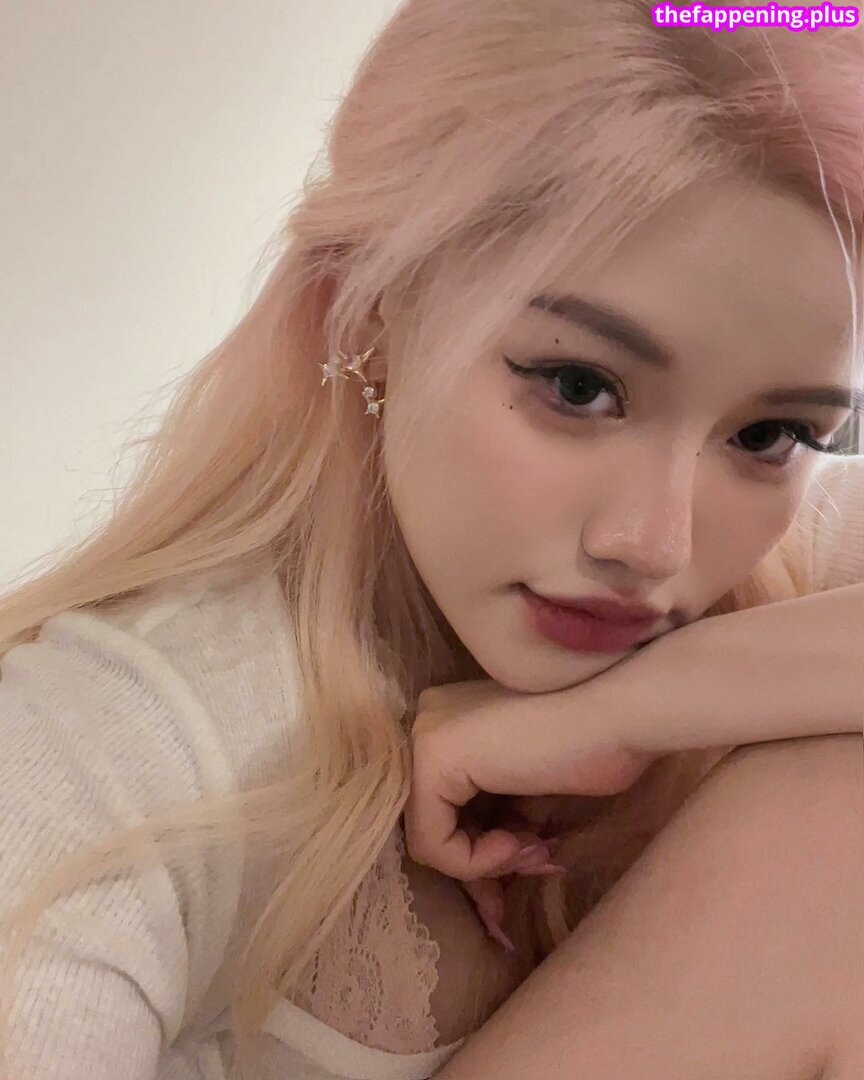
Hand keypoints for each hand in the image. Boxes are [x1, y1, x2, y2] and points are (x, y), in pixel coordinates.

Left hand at [404, 678, 654, 882]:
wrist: (618, 716)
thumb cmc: (591, 745)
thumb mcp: (529, 792)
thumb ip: (501, 822)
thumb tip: (486, 894)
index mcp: (450, 722)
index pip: (446, 806)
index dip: (483, 850)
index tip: (533, 860)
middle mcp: (427, 722)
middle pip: (436, 823)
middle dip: (485, 864)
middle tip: (536, 869)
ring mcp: (425, 736)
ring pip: (432, 839)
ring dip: (490, 864)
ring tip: (539, 853)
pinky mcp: (432, 758)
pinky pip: (432, 842)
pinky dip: (475, 861)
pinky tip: (520, 842)